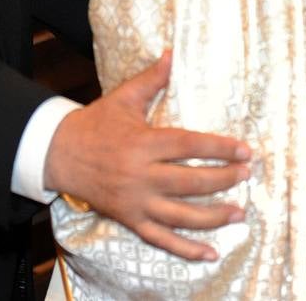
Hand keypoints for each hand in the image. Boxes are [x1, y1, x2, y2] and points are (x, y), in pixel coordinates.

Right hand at [44, 51, 252, 260]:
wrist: (59, 153)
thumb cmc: (94, 123)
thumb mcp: (122, 98)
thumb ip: (151, 79)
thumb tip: (172, 54)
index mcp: (142, 143)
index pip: (189, 146)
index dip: (219, 148)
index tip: (244, 151)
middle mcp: (140, 175)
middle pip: (190, 182)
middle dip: (223, 180)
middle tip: (246, 175)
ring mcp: (135, 201)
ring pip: (181, 215)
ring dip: (214, 216)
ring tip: (240, 213)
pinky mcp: (129, 219)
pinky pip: (161, 239)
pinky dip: (186, 249)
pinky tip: (210, 253)